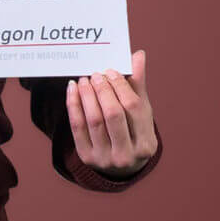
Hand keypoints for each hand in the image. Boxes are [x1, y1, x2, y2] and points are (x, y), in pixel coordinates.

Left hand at [66, 49, 157, 178]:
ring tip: (83, 79)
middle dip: (103, 90)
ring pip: (93, 120)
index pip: (134, 108)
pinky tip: (72, 88)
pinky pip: (76, 126)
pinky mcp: (86, 156)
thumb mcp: (139, 112)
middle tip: (95, 74)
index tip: (110, 71)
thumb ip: (137, 84)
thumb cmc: (132, 130)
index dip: (121, 86)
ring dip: (86, 95)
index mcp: (146, 143)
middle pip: (113, 114)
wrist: (119, 166)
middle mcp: (128, 155)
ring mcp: (106, 158)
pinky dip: (73, 104)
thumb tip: (138, 54)